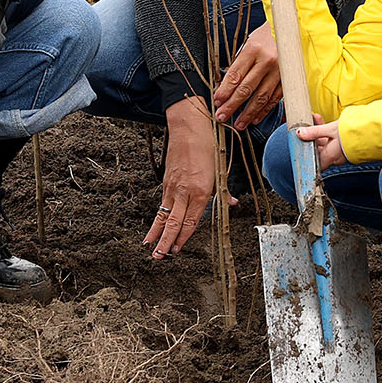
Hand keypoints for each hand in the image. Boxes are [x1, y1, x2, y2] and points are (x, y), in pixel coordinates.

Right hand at [146, 96, 224, 257]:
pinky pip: (162, 203)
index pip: (191, 220)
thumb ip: (224, 190)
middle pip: (173, 221)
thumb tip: (231, 203)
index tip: (178, 249)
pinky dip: (157, 217)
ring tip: (150, 247)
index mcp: (200, 189)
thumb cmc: (208, 144)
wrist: (188, 125)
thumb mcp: (221, 167)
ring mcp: (173, 186)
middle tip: (159, 257)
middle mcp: (184, 190)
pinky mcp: (166, 181)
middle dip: (166, 241)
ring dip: (156, 232)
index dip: (184, 237)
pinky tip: (155, 226)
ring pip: (163, 214)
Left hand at [211, 21, 283, 131]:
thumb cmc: (267, 36)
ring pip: (261, 97)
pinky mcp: (289, 79)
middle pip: (246, 89)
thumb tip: (226, 86)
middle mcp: (267, 61)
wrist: (292, 30)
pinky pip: (274, 98)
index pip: (235, 75)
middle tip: (222, 116)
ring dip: (248, 113)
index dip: (224, 91)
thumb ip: (240, 63)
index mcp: (254, 49)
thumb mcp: (250, 42)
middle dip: (232, 105)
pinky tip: (255, 118)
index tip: (217, 101)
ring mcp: (280, 71)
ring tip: (238, 124)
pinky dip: (264, 110)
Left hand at [296, 118, 347, 170]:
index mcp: (329, 156)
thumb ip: (314, 131)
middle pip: (317, 151)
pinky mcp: (343, 145)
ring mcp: (339, 152)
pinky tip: (320, 119)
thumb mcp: (330, 129)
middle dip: (310, 139)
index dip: (305, 157)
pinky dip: (325, 131)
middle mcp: (334, 157)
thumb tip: (300, 133)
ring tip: (314, 118)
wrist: (370, 129)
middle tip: (304, 128)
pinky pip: (330, 140)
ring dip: (317, 132)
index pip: (314, 163)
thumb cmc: (352, 132)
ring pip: (324, 143)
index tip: (299, 148)